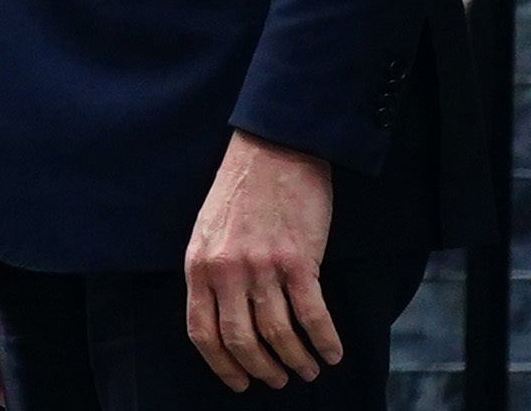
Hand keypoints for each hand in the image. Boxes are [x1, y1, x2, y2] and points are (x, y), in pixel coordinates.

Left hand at [184, 130, 340, 390]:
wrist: (274, 149)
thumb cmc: (241, 189)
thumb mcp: (207, 229)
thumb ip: (210, 271)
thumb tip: (220, 316)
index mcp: (199, 264)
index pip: (202, 331)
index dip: (222, 364)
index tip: (238, 382)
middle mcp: (227, 270)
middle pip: (240, 340)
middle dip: (260, 369)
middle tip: (277, 380)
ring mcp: (262, 266)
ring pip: (278, 334)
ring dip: (295, 360)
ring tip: (306, 370)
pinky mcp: (298, 260)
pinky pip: (313, 315)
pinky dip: (324, 341)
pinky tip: (331, 353)